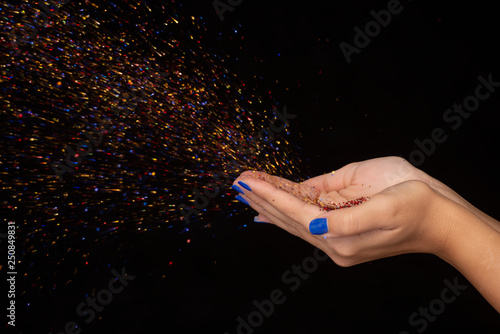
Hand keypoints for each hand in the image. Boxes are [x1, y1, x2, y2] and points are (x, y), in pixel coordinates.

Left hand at [233, 174, 451, 266]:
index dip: (269, 194)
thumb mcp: (386, 209)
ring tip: (247, 191)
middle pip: (289, 216)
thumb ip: (347, 220)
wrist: (442, 218)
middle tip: (236, 183)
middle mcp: (334, 239)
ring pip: (294, 217)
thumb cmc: (418, 206)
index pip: (295, 212)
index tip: (246, 181)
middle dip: (261, 197)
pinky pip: (307, 217)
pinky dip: (286, 210)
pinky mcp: (341, 226)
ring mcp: (336, 234)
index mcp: (342, 236)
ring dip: (270, 203)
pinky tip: (269, 210)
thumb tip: (314, 223)